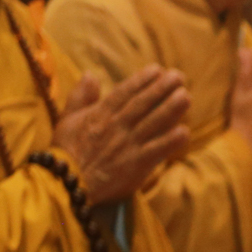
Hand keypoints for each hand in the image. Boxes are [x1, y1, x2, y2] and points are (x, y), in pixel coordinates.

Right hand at [53, 66, 190, 203]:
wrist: (68, 183)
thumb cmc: (66, 150)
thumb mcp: (67, 118)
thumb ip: (80, 96)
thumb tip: (90, 74)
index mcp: (100, 115)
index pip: (125, 92)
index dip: (142, 80)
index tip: (157, 69)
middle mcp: (116, 127)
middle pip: (143, 104)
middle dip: (161, 88)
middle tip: (178, 76)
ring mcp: (127, 146)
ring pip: (153, 123)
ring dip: (171, 109)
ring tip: (185, 96)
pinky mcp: (136, 165)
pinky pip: (157, 150)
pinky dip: (171, 141)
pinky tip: (184, 131)